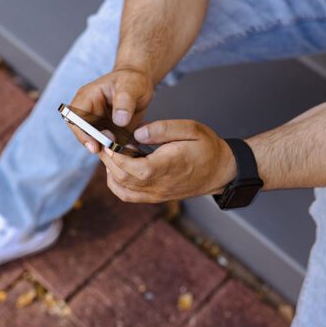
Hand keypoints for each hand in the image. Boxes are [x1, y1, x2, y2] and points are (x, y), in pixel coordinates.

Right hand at [68, 68, 153, 152]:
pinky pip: (108, 145)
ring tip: (125, 150)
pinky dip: (117, 149)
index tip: (95, 146)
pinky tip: (130, 149)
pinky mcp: (106, 132)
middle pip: (83, 134)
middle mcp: (88, 112)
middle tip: (113, 151)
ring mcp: (96, 123)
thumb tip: (119, 120)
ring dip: (108, 149)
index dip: (82, 134)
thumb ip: (125, 101)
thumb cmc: (133, 80)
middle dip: (97, 145)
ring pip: (96, 142)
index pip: (75, 118)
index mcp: (87, 97)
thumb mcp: (131, 86)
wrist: (140, 83)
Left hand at [98, 120, 237, 202]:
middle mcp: (157, 185)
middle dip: (108, 158)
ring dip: (110, 169)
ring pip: (120, 188)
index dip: (114, 153)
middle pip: (121, 177)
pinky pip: (127, 195)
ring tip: (111, 150)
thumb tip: (137, 133)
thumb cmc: (207, 147)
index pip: (130, 166)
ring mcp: (155, 194)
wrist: (221, 171)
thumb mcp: (190, 129)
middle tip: (104, 139)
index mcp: (165, 167)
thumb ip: (163, 129)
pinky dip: (115, 183)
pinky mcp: (154, 197)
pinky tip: (118, 166)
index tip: (109, 137)